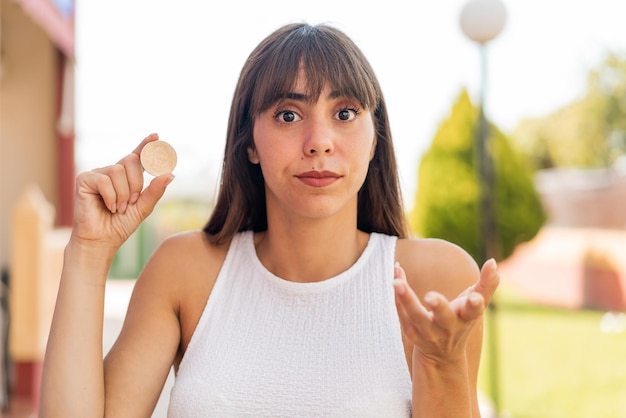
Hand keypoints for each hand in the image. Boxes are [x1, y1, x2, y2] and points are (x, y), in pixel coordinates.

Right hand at [71, 133, 173, 249]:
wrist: (102, 240)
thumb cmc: (120, 225)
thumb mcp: (143, 207)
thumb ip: (155, 191)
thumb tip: (170, 174)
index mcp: (127, 177)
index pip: (137, 157)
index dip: (146, 145)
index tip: (156, 136)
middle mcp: (112, 172)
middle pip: (131, 160)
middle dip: (136, 183)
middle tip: (132, 202)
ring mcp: (97, 174)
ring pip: (118, 170)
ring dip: (123, 193)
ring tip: (119, 208)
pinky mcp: (84, 179)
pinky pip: (104, 180)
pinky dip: (111, 196)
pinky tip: (109, 207)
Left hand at [393, 259, 498, 361]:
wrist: (442, 355)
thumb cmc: (462, 319)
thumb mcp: (477, 304)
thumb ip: (487, 284)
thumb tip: (493, 261)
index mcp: (467, 317)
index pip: (474, 311)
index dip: (475, 304)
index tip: (474, 297)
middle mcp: (449, 327)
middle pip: (444, 318)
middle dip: (439, 307)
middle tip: (430, 296)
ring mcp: (429, 332)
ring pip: (416, 317)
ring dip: (406, 298)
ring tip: (396, 281)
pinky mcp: (412, 333)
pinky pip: (402, 314)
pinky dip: (398, 297)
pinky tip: (396, 275)